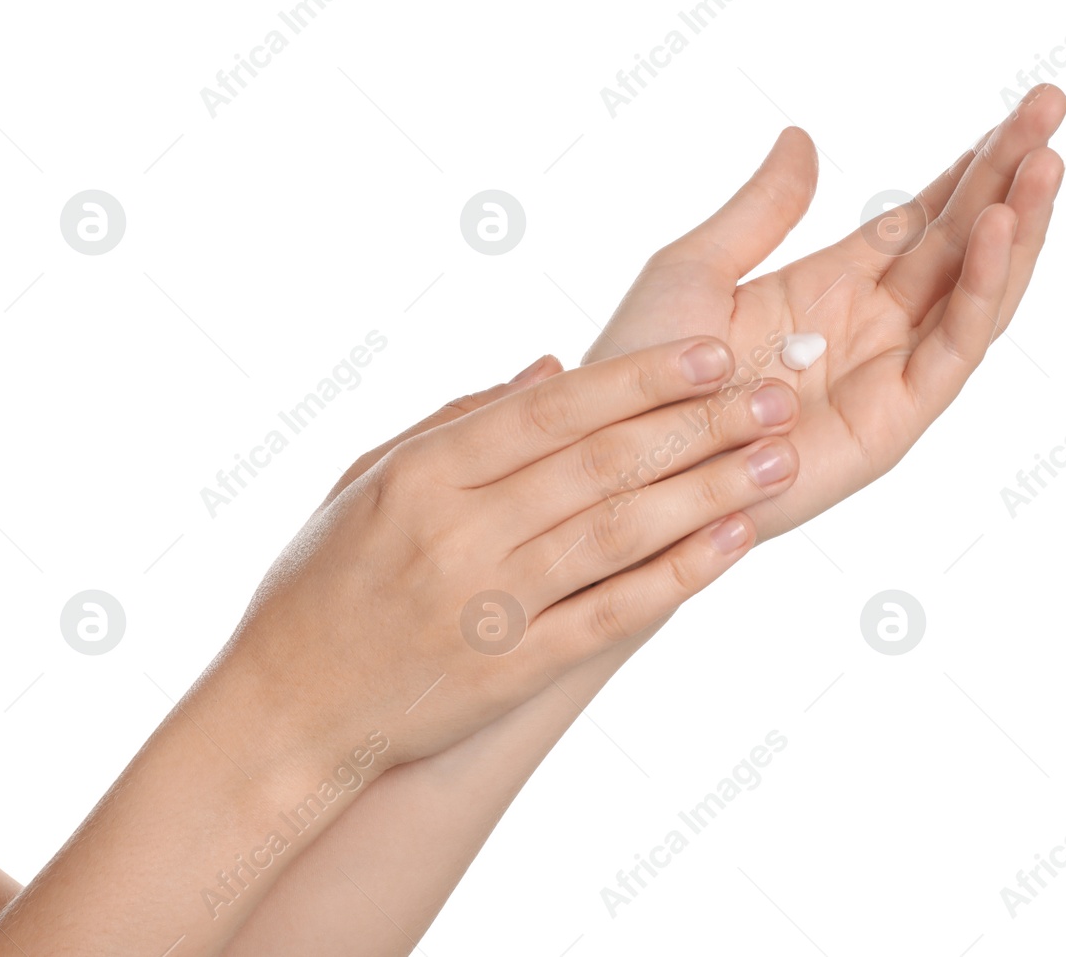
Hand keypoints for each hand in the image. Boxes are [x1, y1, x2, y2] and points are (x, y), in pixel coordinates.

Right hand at [227, 337, 802, 764]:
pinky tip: (736, 540)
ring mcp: (489, 606)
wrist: (285, 715)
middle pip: (602, 463)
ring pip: (620, 532)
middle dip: (700, 423)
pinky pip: (612, 614)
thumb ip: (458, 419)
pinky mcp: (513, 670)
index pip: (553, 410)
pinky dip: (678, 575)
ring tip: (780, 458)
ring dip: (709, 491)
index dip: (641, 377)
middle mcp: (458, 534)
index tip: (713, 351)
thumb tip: (553, 366)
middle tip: (777, 394)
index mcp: (421, 475)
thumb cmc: (322, 585)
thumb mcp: (364, 479)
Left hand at [589, 83, 1065, 534]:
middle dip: (1010, 177)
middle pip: (960, 244)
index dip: (969, 169)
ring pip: (974, 294)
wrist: (620, 459)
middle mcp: (870, 328)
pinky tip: (1000, 229)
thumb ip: (761, 210)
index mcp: (830, 288)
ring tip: (1048, 160)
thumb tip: (802, 138)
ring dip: (1017, 227)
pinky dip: (983, 291)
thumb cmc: (641, 375)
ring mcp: (885, 376)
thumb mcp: (697, 268)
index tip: (1019, 113)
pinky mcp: (890, 423)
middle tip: (1053, 107)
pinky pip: (951, 352)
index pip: (922, 220)